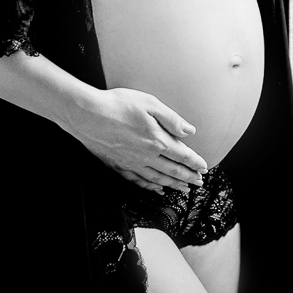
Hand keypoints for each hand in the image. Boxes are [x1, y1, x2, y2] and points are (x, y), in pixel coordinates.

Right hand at [70, 86, 207, 193]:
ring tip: (184, 188)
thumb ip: (171, 119)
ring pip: (158, 178)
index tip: (204, 168)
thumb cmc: (117, 105)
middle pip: (172, 170)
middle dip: (188, 177)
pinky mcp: (118, 165)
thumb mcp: (150, 103)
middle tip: (199, 183)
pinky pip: (139, 181)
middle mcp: (146, 155)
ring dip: (173, 184)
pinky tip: (157, 189)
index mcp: (156, 139)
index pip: (181, 154)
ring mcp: (131, 163)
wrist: (87, 115)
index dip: (194, 162)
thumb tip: (189, 131)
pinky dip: (151, 187)